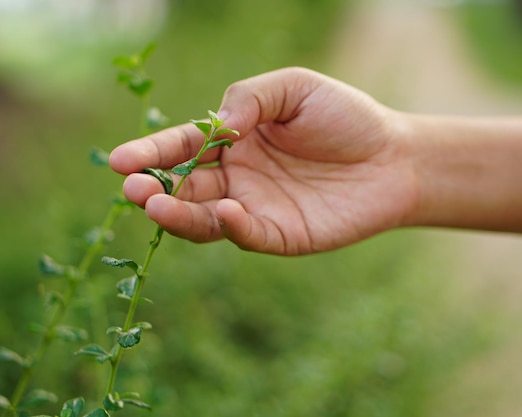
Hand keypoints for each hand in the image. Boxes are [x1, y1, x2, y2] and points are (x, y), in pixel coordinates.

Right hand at [109, 67, 418, 253]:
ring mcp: (257, 208)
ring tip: (156, 205)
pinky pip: (247, 235)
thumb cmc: (346, 117)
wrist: (395, 156)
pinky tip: (225, 212)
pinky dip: (231, 227)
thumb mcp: (295, 88)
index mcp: (234, 140)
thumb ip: (251, 98)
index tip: (119, 161)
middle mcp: (238, 177)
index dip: (151, 154)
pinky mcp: (281, 235)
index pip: (183, 148)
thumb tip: (216, 124)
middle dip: (154, 190)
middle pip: (185, 189)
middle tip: (133, 189)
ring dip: (179, 215)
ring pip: (205, 219)